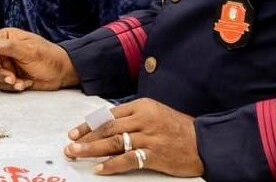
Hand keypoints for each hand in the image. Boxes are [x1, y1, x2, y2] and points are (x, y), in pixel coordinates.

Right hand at [0, 27, 78, 91]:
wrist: (62, 73)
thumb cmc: (49, 57)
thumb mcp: (29, 50)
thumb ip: (8, 47)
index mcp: (4, 38)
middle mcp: (1, 50)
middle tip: (12, 79)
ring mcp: (5, 64)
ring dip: (5, 82)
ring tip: (22, 83)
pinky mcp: (9, 77)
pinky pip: (0, 85)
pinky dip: (11, 88)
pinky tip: (25, 84)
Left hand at [65, 98, 203, 176]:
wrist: (206, 143)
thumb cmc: (179, 128)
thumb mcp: (155, 113)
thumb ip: (132, 117)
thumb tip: (104, 125)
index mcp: (141, 106)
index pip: (108, 116)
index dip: (88, 125)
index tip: (74, 133)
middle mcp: (143, 119)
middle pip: (107, 129)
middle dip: (85, 138)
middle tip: (69, 146)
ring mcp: (149, 137)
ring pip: (114, 142)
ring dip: (92, 149)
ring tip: (76, 154)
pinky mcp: (156, 154)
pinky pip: (129, 159)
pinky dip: (112, 165)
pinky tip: (100, 168)